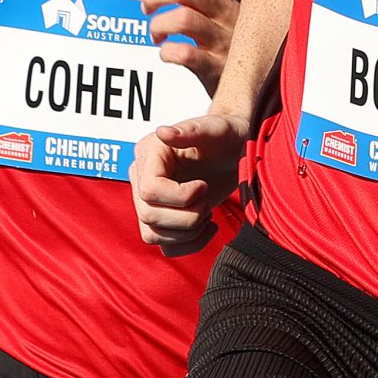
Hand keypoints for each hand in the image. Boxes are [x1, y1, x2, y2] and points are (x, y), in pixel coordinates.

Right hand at [132, 111, 248, 257]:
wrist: (234, 150)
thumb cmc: (226, 136)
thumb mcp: (216, 129)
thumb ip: (192, 130)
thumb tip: (163, 132)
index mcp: (149, 154)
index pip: (150, 191)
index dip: (180, 196)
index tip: (203, 186)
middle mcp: (142, 178)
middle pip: (149, 216)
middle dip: (186, 216)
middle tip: (207, 201)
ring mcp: (150, 202)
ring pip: (153, 235)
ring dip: (188, 232)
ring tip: (208, 211)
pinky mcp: (164, 220)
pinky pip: (166, 247)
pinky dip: (191, 244)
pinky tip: (210, 226)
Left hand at [142, 0, 238, 92]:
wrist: (257, 79)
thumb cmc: (229, 35)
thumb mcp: (218, 0)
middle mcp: (229, 12)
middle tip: (147, 7)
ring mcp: (226, 40)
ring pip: (183, 19)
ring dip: (158, 24)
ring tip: (156, 32)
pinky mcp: (219, 69)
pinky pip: (187, 55)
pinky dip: (168, 51)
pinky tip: (166, 52)